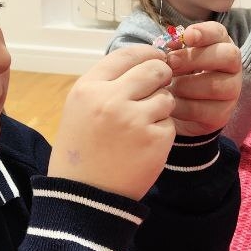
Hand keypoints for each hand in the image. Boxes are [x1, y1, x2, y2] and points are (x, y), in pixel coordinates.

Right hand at [49, 46, 174, 198]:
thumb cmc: (82, 151)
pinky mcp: (155, 139)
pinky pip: (170, 123)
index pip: (126, 54)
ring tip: (142, 125)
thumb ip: (106, 84)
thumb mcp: (80, 109)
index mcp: (88, 88)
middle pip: (154, 69)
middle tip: (160, 86)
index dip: (147, 53)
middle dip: (162, 76)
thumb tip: (143, 60)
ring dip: (161, 107)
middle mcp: (111, 99)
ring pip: (166, 97)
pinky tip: (145, 145)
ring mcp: (135, 120)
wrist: (85, 196)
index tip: (156, 57)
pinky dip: (162, 132)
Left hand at [164, 21, 242, 136]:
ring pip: (215, 85)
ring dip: (185, 84)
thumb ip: (175, 48)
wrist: (180, 110)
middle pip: (227, 56)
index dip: (205, 32)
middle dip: (195, 58)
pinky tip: (170, 103)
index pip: (219, 33)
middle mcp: (233, 67)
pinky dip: (181, 106)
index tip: (187, 36)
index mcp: (221, 45)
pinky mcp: (222, 115)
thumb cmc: (179, 75)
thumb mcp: (176, 58)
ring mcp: (232, 92)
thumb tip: (170, 44)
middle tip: (171, 62)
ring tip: (168, 86)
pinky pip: (202, 109)